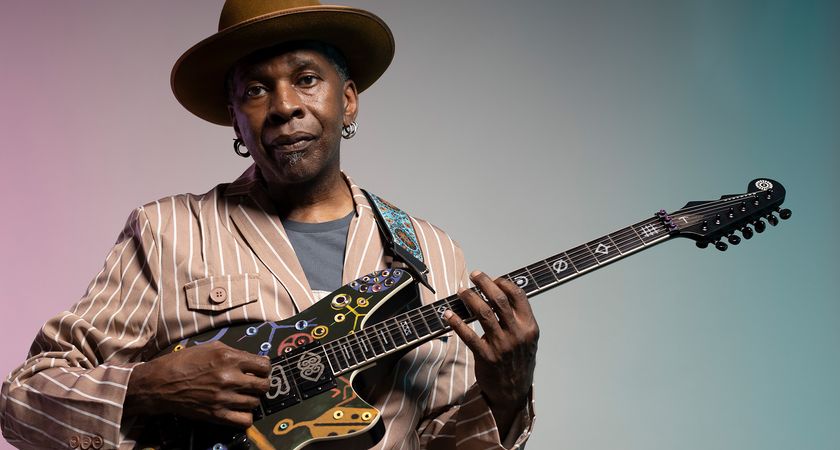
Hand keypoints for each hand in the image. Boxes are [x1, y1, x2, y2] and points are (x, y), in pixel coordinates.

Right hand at [125, 341, 269, 427]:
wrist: (160, 383)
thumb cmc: (184, 362)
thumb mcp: (210, 347)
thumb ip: (234, 352)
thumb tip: (254, 359)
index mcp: (229, 358)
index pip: (265, 366)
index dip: (264, 368)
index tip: (259, 370)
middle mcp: (229, 377)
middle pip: (264, 386)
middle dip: (262, 384)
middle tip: (254, 383)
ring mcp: (224, 398)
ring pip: (255, 403)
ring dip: (252, 399)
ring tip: (242, 395)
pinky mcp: (216, 414)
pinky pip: (245, 420)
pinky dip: (245, 416)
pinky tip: (238, 410)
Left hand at [444, 271, 538, 434]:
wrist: (514, 392)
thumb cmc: (519, 361)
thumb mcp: (527, 339)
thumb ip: (518, 318)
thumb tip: (500, 292)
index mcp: (529, 327)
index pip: (518, 295)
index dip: (504, 283)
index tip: (493, 278)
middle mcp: (517, 334)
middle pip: (499, 300)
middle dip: (485, 283)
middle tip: (474, 275)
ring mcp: (501, 346)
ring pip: (483, 313)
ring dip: (470, 298)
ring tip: (462, 291)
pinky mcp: (486, 357)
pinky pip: (468, 336)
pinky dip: (456, 322)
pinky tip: (448, 314)